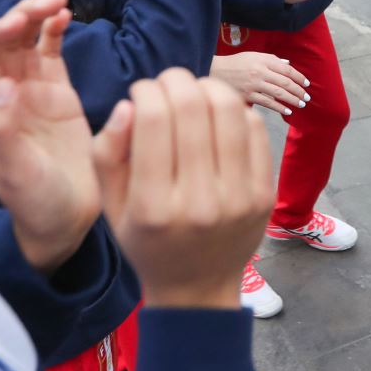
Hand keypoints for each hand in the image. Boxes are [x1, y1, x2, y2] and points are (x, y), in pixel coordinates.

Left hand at [0, 0, 99, 274]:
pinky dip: (55, 30)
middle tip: (45, 1)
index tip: (17, 21)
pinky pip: (51, 52)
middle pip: (5, 42)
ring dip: (37, 16)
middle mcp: (6, 96)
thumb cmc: (36, 204)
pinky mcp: (59, 93)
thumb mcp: (16, 176)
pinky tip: (65, 15)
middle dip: (20, 16)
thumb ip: (4, 134)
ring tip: (59, 0)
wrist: (66, 220)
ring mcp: (33, 92)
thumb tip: (4, 87)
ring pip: (27, 41)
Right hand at [91, 71, 273, 309]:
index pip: (155, 119)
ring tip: (194, 94)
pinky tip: (218, 118)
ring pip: (229, 110)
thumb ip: (107, 153)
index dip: (146, 90)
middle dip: (175, 80)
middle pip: (193, 107)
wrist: (197, 290)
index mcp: (153, 207)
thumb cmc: (147, 242)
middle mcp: (199, 202)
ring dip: (208, 87)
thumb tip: (129, 105)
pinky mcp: (264, 195)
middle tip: (167, 83)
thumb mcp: (110, 206)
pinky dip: (234, 111)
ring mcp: (238, 199)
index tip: (141, 92)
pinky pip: (255, 129)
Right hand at [210, 51, 309, 115]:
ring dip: (292, 100)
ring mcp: (254, 84)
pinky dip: (279, 107)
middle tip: (307, 97)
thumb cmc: (236, 63)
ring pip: (278, 93)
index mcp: (263, 60)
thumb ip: (272, 60)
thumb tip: (288, 65)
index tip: (307, 84)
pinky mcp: (248, 96)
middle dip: (298, 90)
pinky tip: (287, 111)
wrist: (214, 71)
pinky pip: (267, 103)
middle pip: (285, 82)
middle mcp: (259, 71)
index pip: (286, 69)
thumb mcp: (254, 56)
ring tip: (301, 104)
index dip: (299, 77)